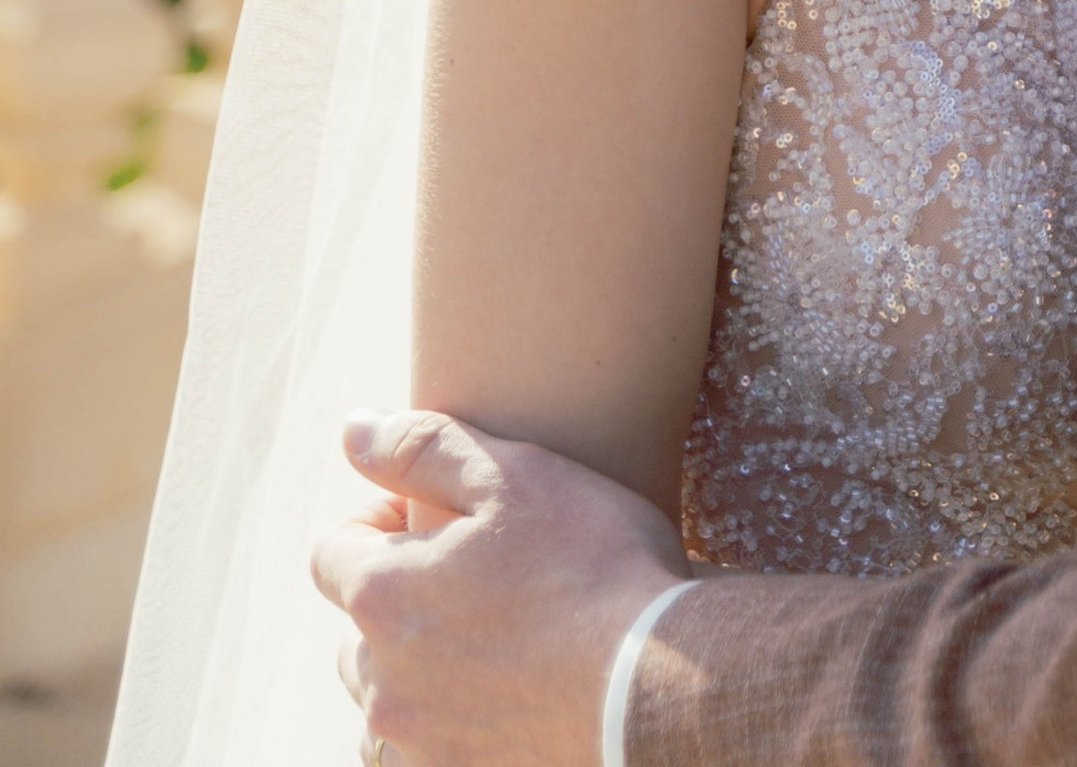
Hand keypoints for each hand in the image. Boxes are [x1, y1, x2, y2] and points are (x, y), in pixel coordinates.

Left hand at [313, 410, 681, 766]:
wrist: (656, 686)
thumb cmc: (592, 567)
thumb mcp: (515, 476)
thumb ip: (423, 448)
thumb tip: (352, 430)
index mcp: (383, 597)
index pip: (331, 553)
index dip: (380, 520)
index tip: (442, 515)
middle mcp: (383, 682)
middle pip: (356, 633)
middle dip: (401, 599)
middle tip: (479, 577)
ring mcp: (420, 744)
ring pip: (387, 702)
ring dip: (419, 672)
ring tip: (495, 643)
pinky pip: (425, 754)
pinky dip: (449, 726)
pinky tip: (507, 697)